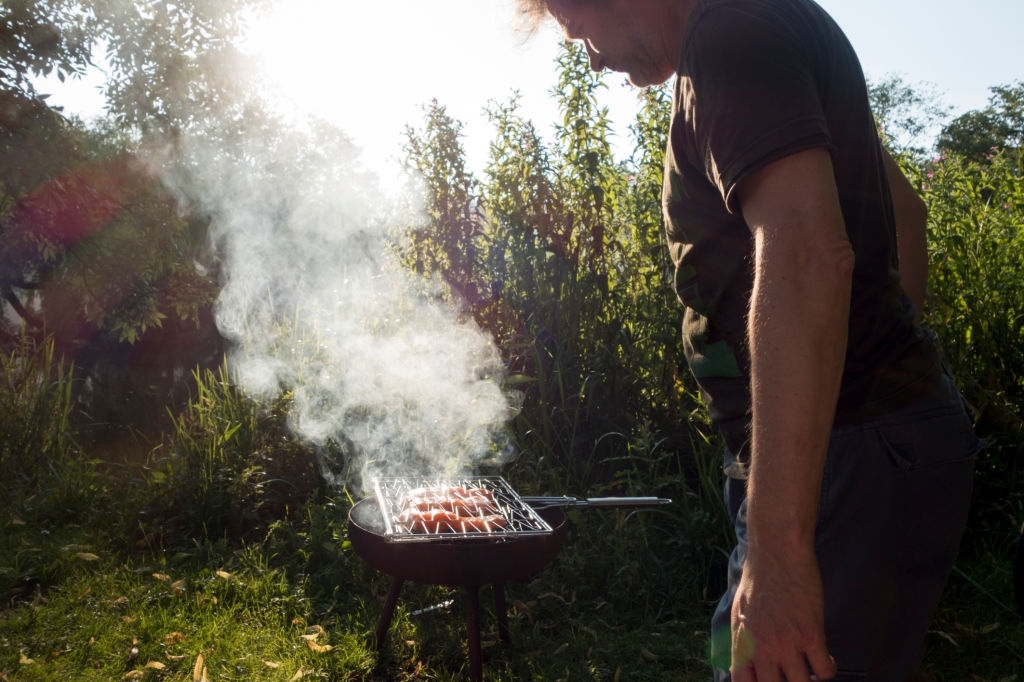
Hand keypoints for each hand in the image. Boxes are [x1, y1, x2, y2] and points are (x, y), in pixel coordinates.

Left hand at [730, 545, 836, 680]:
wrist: (776, 552)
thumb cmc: (758, 579)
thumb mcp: (740, 612)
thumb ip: (743, 641)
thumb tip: (746, 661)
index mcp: (742, 643)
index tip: (772, 680)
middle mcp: (762, 648)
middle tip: (793, 674)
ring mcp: (787, 643)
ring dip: (809, 679)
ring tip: (811, 669)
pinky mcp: (811, 634)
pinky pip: (825, 670)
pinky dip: (828, 669)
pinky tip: (825, 657)